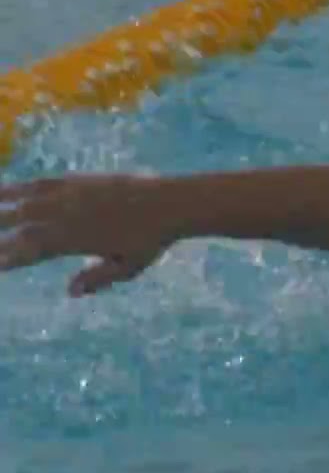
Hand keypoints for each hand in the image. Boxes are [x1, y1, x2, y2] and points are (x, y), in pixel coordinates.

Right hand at [0, 174, 172, 296]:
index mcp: (74, 240)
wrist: (168, 203)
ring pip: (24, 202)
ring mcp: (68, 195)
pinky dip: (18, 187)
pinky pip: (40, 183)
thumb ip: (97, 279)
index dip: (9, 257)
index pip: (32, 250)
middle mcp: (65, 216)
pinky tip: (4, 190)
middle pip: (20, 226)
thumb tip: (70, 292)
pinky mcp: (76, 180)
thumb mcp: (127, 267)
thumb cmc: (150, 240)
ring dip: (1, 208)